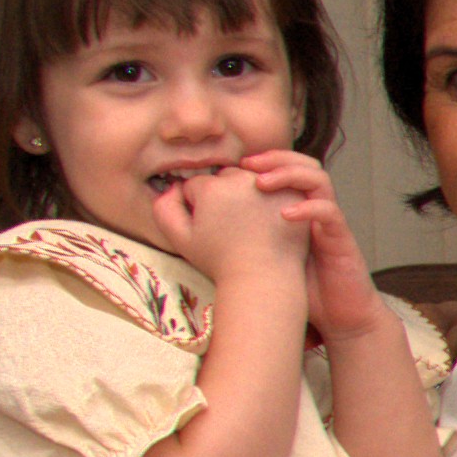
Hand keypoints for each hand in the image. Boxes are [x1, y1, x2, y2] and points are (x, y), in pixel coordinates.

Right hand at [158, 155, 299, 290]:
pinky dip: (270, 199)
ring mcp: (270, 185)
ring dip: (246, 195)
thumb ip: (164, 208)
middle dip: (222, 198)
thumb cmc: (220, 261)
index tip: (209, 230)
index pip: (195, 186)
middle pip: (223, 178)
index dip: (198, 209)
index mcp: (212, 188)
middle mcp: (241, 179)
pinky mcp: (293, 193)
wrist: (263, 278)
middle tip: (230, 228)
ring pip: (248, 180)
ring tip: (249, 226)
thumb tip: (173, 185)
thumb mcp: (180, 238)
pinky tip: (267, 221)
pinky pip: (274, 186)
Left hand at [243, 149, 388, 345]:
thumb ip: (247, 235)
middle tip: (246, 164)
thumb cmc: (300, 288)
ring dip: (289, 174)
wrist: (338, 316)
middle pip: (304, 163)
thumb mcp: (266, 256)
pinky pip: (330, 213)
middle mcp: (316, 209)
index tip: (232, 165)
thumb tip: (205, 221)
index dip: (262, 160)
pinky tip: (284, 215)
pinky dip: (308, 208)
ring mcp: (330, 223)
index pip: (285, 169)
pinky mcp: (342, 239)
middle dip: (275, 158)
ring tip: (261, 183)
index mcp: (298, 208)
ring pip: (319, 179)